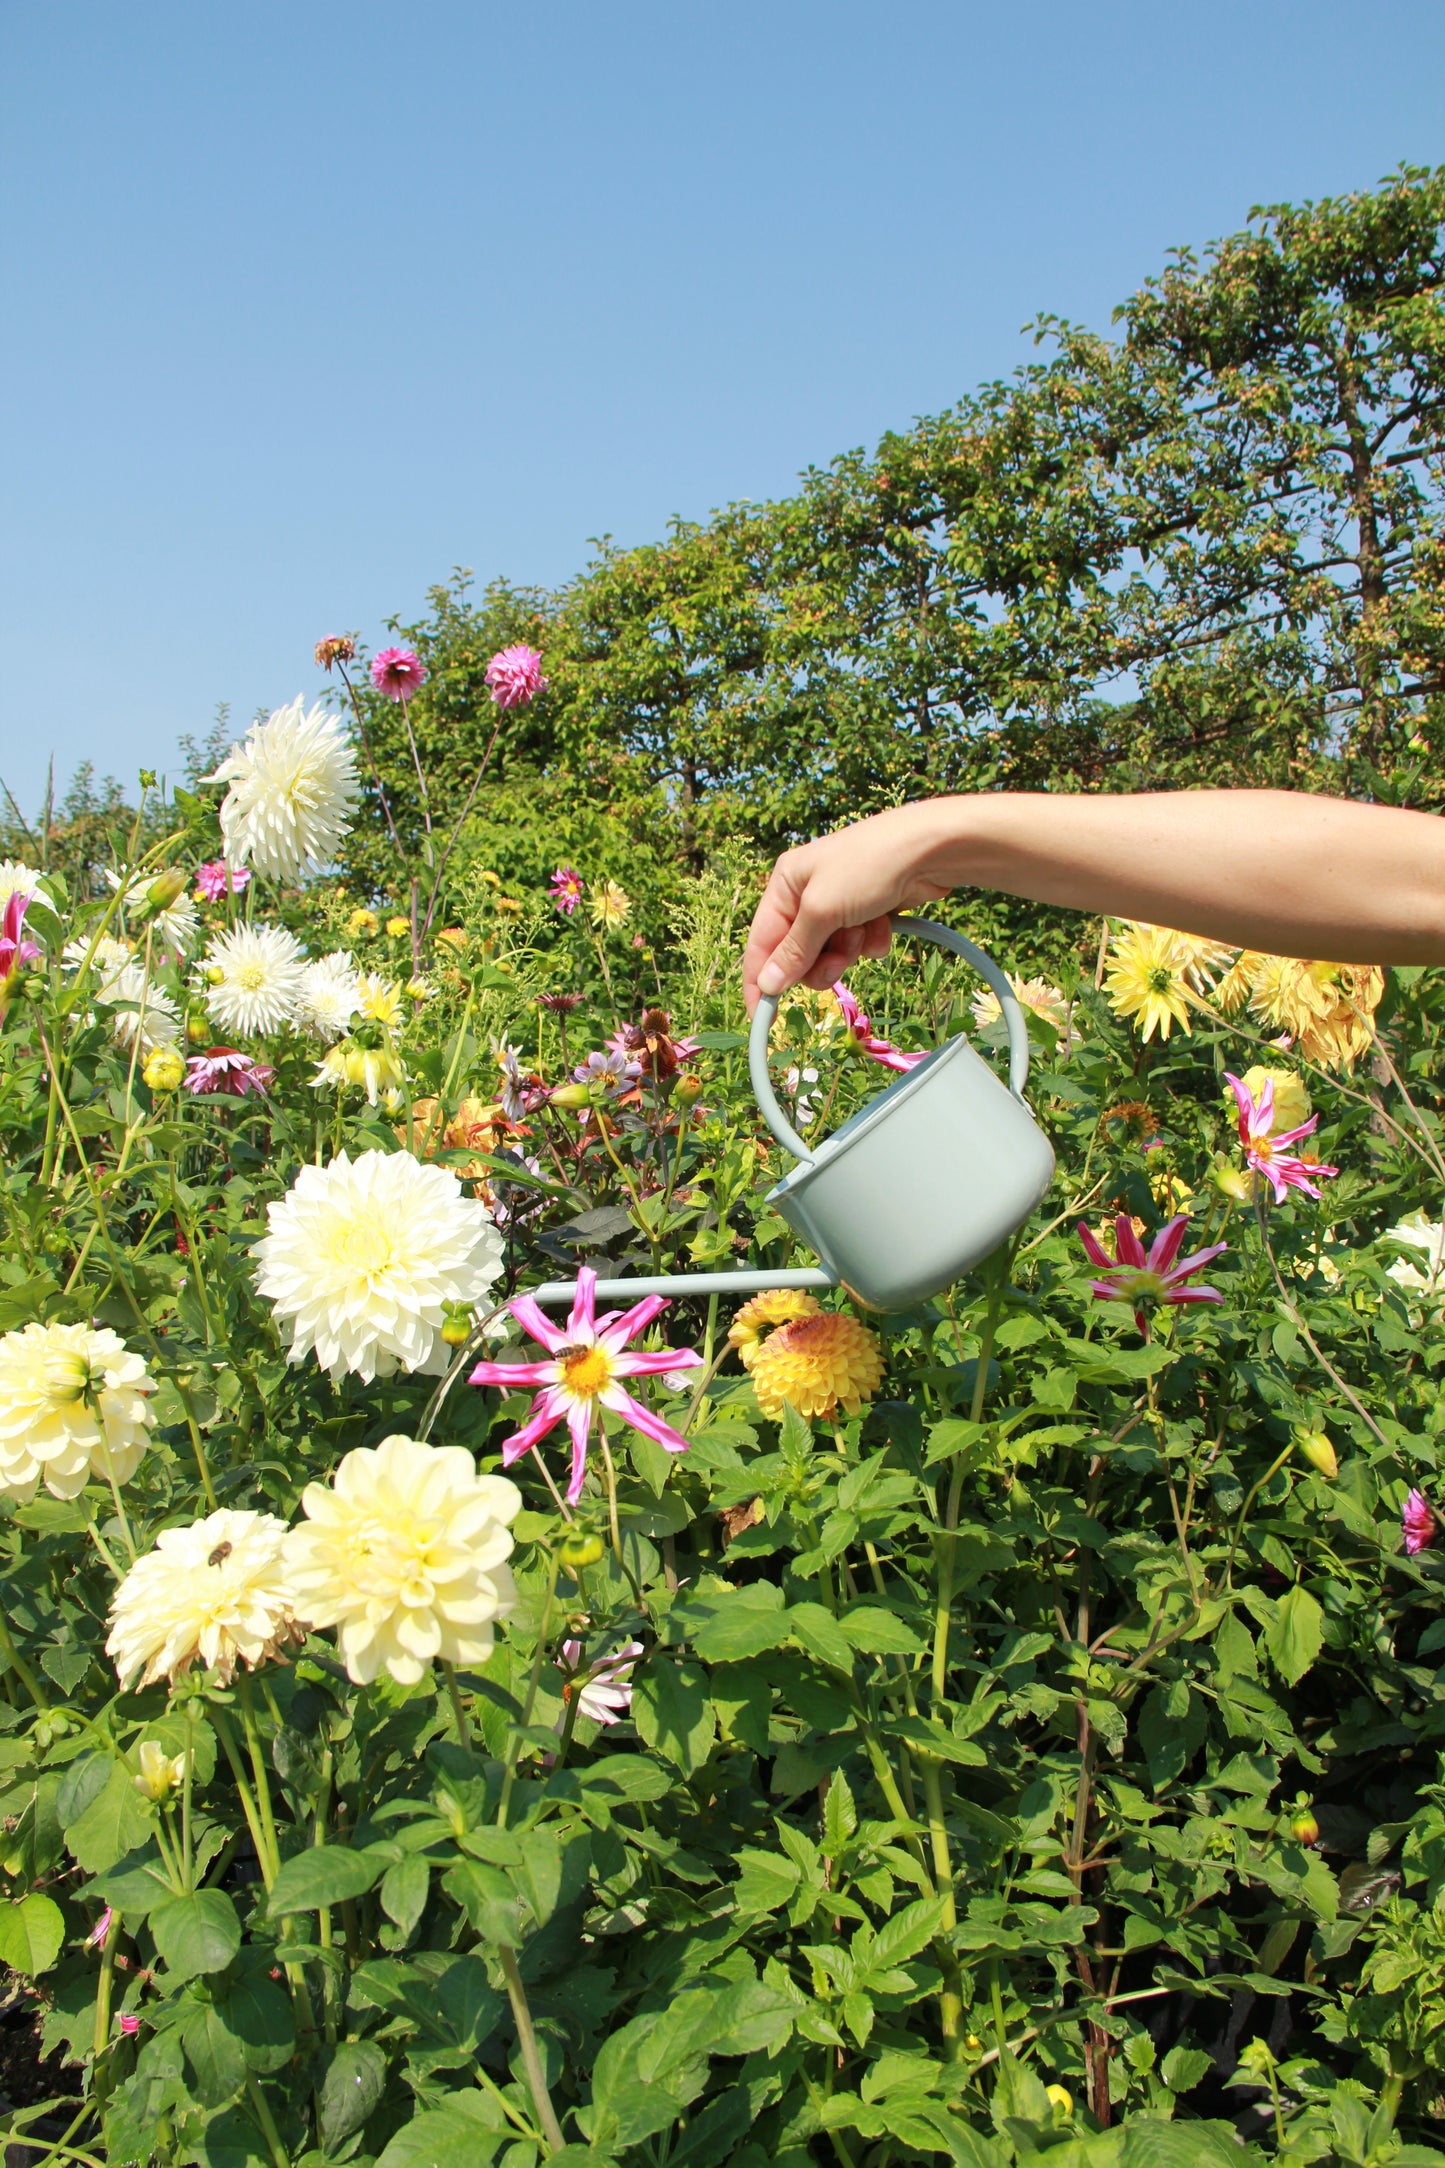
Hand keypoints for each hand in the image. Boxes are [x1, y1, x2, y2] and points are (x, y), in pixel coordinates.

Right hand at [741, 803, 956, 1010]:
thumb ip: (794, 950)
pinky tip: (885, 921)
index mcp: (784, 885)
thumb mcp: (822, 909)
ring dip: (850, 950)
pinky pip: (860, 946)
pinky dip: (872, 940)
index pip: (760, 944)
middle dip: (821, 963)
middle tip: (840, 961)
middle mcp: (807, 895)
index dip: (759, 983)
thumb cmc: (868, 866)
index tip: (762, 1019)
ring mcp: (840, 904)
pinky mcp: (868, 913)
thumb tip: (767, 985)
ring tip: (865, 929)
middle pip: (798, 956)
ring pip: (832, 954)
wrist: (931, 848)